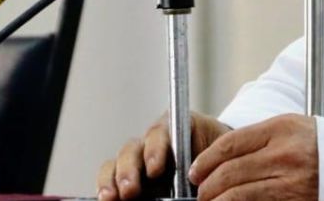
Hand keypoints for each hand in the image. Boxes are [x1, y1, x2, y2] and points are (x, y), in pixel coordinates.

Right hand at [96, 110, 231, 199]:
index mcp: (175, 129)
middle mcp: (152, 142)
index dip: (155, 150)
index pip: (161, 134)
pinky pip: (109, 176)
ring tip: (112, 197)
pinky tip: (104, 197)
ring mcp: (137, 159)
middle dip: (129, 170)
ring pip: (117, 162)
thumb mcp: (217, 153)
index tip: (156, 170)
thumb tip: (197, 184)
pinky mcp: (128, 175)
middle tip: (130, 190)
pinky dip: (105, 185)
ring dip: (112, 179)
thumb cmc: (218, 155)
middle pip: (133, 149)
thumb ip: (206, 162)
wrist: (219, 161)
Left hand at [187, 113, 317, 200]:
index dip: (205, 160)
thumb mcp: (292, 127)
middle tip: (200, 191)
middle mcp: (284, 154)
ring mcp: (290, 181)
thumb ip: (259, 137)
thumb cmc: (319, 144)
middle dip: (206, 186)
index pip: (229, 144)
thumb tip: (219, 156)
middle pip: (229, 172)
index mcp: (281, 129)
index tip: (196, 170)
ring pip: (237, 195)